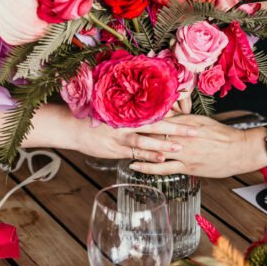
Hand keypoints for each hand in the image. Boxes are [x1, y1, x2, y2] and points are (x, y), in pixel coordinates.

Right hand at [74, 117, 198, 162]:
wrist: (71, 126)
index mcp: (129, 109)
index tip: (191, 111)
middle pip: (158, 123)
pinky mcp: (116, 147)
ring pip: (148, 138)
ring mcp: (122, 134)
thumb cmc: (93, 116)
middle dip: (178, 127)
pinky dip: (149, 154)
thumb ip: (129, 109)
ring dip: (165, 143)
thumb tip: (149, 106)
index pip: (156, 109)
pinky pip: (135, 151)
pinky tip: (161, 158)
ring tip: (181, 145)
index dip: (174, 110)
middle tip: (195, 129)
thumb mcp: (112, 107)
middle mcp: (127, 120)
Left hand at [128, 115, 266, 177]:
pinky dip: (147, 167)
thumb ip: (184, 118)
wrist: (240, 151)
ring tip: (119, 147)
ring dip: (137, 149)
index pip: (159, 116)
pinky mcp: (187, 166)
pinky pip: (163, 167)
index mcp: (186, 121)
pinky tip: (135, 167)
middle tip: (113, 128)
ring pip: (155, 149)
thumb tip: (168, 112)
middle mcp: (182, 135)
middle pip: (153, 131)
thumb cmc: (223, 135)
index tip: (124, 113)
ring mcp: (184, 151)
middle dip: (134, 130)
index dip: (141, 115)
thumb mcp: (202, 121)